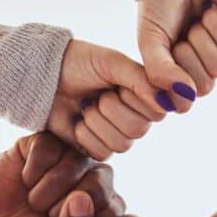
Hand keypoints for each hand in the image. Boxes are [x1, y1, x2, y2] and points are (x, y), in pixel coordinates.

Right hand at [0, 133, 124, 216]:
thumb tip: (82, 199)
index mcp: (106, 208)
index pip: (113, 211)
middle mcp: (96, 179)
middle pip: (100, 183)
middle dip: (64, 206)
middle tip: (44, 214)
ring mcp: (74, 157)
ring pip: (75, 164)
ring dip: (46, 189)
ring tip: (32, 199)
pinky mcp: (49, 141)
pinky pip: (50, 148)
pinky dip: (32, 169)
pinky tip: (25, 178)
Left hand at [49, 39, 166, 159]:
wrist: (43, 77)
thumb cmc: (78, 63)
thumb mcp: (113, 63)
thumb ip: (143, 80)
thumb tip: (173, 100)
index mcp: (144, 94)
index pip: (157, 111)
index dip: (135, 99)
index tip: (117, 84)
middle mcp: (135, 116)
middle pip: (138, 130)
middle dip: (111, 110)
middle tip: (97, 95)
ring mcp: (117, 134)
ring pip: (122, 144)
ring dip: (97, 122)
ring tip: (85, 106)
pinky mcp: (97, 148)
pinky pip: (102, 153)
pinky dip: (85, 136)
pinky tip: (77, 121)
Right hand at [138, 0, 216, 110]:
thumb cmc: (160, 6)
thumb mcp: (149, 40)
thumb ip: (158, 72)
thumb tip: (184, 98)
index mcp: (180, 75)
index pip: (183, 102)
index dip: (173, 82)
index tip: (164, 56)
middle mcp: (204, 68)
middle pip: (204, 87)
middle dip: (187, 57)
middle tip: (180, 35)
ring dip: (202, 38)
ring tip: (194, 20)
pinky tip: (209, 10)